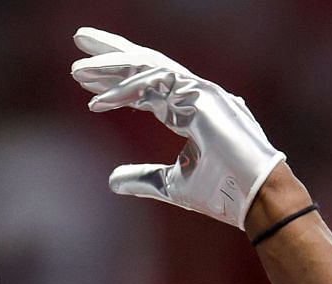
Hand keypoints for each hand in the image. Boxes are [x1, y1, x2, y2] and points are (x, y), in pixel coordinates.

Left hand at [69, 29, 283, 229]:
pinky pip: (156, 86)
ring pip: (147, 67)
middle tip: (79, 37)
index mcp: (189, 111)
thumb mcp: (171, 185)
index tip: (83, 79)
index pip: (145, 87)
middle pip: (145, 62)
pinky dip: (125, 92)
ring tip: (76, 70)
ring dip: (110, 67)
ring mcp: (199, 91)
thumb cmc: (222, 192)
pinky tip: (97, 101)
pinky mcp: (201, 97)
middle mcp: (193, 94)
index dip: (114, 81)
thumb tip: (111, 180)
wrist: (255, 198)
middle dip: (111, 51)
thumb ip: (142, 178)